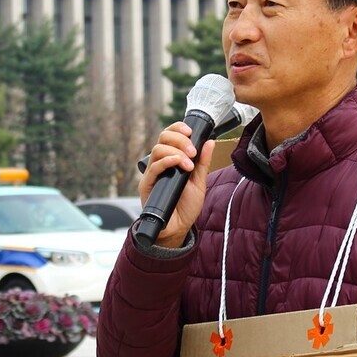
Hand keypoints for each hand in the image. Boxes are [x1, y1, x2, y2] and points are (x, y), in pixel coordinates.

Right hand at [139, 120, 215, 247]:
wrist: (178, 228)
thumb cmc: (186, 206)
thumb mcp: (199, 182)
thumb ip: (203, 162)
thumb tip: (210, 141)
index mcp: (171, 159)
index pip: (169, 135)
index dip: (177, 128)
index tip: (190, 131)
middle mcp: (160, 163)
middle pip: (162, 138)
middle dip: (179, 139)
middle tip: (193, 151)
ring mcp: (152, 173)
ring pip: (157, 149)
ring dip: (176, 151)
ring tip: (189, 163)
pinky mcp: (147, 185)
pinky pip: (153, 167)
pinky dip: (166, 161)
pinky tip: (178, 164)